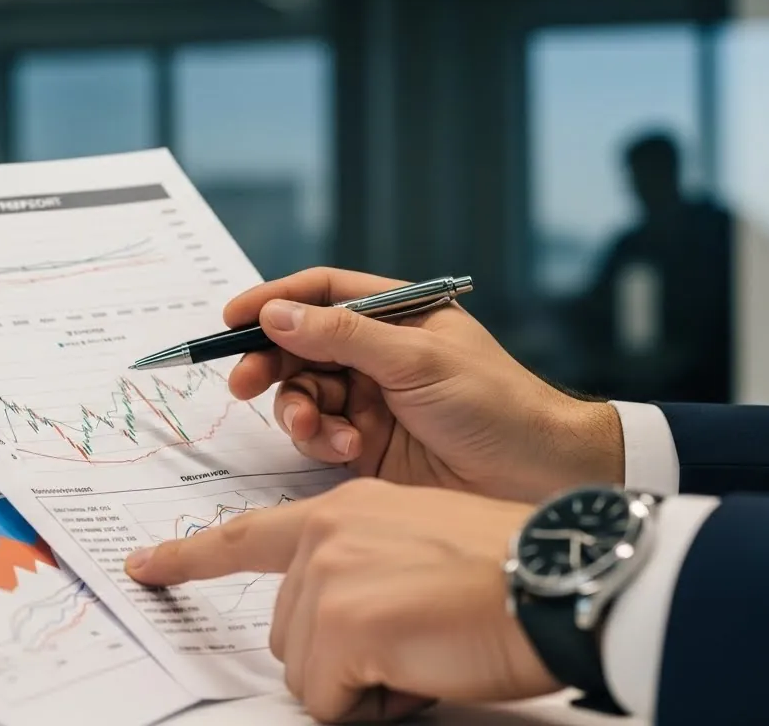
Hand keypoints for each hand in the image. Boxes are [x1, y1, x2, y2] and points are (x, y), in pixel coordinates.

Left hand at [125, 478, 559, 722]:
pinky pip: (329, 700)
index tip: (144, 567)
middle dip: (339, 656)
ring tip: (421, 651)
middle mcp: (323, 537)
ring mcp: (327, 578)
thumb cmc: (504, 568)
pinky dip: (371, 705)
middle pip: (286, 630)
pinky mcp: (341, 624)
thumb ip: (358, 572)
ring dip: (359, 682)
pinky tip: (417, 672)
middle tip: (410, 642)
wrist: (553, 578)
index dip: (187, 558)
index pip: (244, 537)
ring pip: (305, 669)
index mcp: (340, 512)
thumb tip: (334, 635)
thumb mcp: (415, 547)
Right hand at [225, 268, 623, 502]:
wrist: (537, 475)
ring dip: (299, 411)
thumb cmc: (495, 404)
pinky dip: (322, 441)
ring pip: (304, 394)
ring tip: (315, 430)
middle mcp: (379, 352)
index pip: (322, 293)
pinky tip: (346, 450)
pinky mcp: (368, 444)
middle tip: (245, 384)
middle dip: (271, 363)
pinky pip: (321, 435)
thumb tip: (277, 315)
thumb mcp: (417, 360)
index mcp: (396, 314)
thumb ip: (343, 337)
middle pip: (301, 346)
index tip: (232, 318)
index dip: (274, 301)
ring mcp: (372, 398)